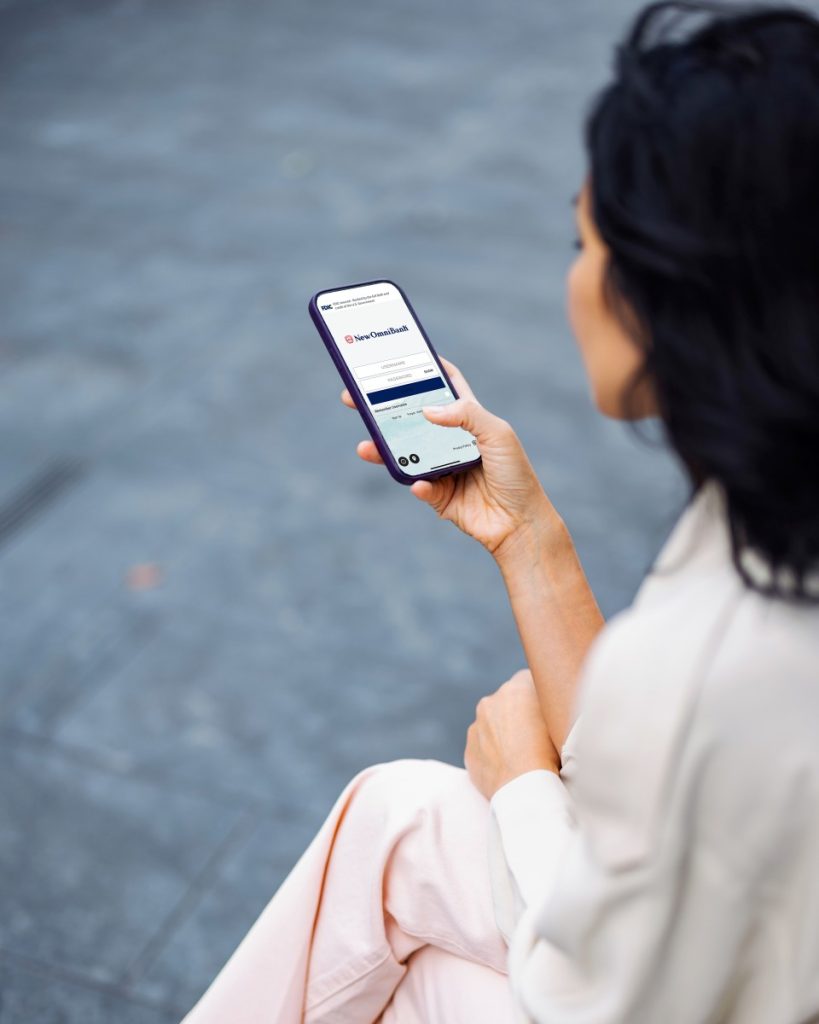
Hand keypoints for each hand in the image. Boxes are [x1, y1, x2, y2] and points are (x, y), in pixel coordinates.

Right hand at [340, 357, 564, 557]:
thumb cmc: (515, 473)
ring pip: (405, 454)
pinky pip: (420, 487)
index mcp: (470, 420)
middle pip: (412, 419)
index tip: (404, 356)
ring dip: (384, 450)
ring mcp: (443, 469)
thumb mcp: (497, 433)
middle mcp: (452, 442)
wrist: (520, 522)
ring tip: (366, 447)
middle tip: (354, 398)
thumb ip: (466, 414)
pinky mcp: (438, 497)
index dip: (429, 369)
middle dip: (383, 409)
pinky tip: (419, 484)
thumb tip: (427, 410)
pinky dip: (418, 485)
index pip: (448, 387)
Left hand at [464, 669, 560, 800]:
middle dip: (518, 714)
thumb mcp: (561, 721)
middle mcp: (491, 702)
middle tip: (536, 736)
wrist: (524, 789)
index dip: (538, 696)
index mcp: (516, 689)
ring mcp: (477, 726)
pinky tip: (509, 767)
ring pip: (492, 724)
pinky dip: (493, 753)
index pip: (528, 680)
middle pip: (507, 702)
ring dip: (503, 733)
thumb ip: (551, 704)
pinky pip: (482, 746)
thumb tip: (552, 700)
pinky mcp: (469, 750)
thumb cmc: (551, 755)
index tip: (545, 711)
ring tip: (522, 755)